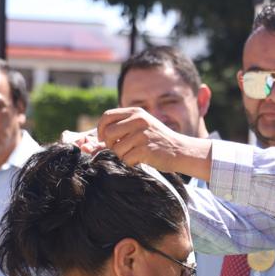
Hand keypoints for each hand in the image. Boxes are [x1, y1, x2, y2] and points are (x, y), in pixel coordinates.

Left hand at [95, 107, 212, 177]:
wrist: (181, 150)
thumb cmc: (158, 141)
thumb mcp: (142, 125)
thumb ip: (123, 126)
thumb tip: (93, 140)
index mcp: (135, 112)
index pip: (106, 117)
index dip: (100, 130)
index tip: (104, 139)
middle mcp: (138, 120)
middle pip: (108, 134)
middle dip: (110, 146)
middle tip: (120, 150)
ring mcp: (141, 134)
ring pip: (116, 149)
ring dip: (123, 156)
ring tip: (135, 154)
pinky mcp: (145, 149)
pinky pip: (126, 159)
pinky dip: (131, 163)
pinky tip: (141, 160)